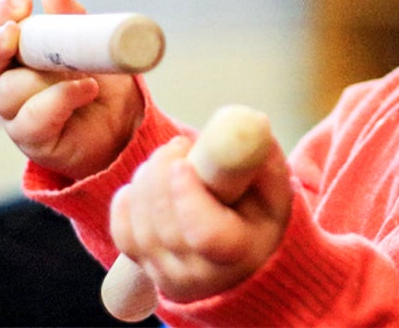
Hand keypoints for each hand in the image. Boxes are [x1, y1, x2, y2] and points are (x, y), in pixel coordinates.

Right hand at [0, 0, 144, 180]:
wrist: (125, 125)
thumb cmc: (102, 81)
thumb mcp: (91, 45)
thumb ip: (72, 19)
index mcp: (20, 55)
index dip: (1, 14)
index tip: (22, 2)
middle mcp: (11, 83)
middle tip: (13, 31)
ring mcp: (17, 113)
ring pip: (9, 90)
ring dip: (44, 78)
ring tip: (86, 74)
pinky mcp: (33, 139)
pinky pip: (32, 119)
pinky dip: (59, 100)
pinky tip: (87, 89)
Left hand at [109, 131, 292, 302]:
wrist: (244, 258)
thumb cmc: (261, 218)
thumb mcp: (276, 191)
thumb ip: (264, 160)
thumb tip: (250, 124)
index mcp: (240, 253)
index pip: (204, 233)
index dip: (188, 198)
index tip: (183, 163)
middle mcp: (200, 274)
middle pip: (166, 227)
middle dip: (163, 176)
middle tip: (178, 145)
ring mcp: (167, 274)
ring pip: (140, 227)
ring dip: (147, 181)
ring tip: (169, 158)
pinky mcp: (144, 267)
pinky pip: (122, 232)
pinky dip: (128, 201)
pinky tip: (147, 182)